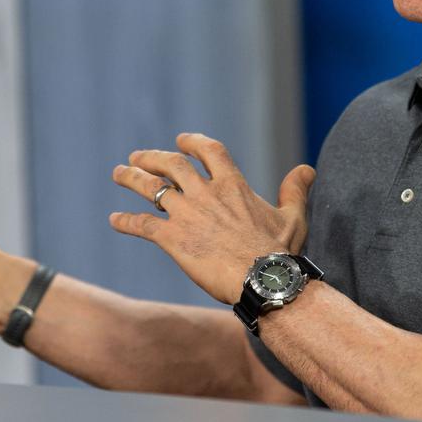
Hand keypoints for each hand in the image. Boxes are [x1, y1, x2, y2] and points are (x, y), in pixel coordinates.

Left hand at [109, 133, 315, 304]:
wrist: (262, 280)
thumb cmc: (280, 252)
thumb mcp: (292, 216)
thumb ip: (294, 190)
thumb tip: (307, 169)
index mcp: (232, 185)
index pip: (208, 150)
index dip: (192, 142)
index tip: (181, 141)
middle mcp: (205, 194)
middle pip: (171, 164)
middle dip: (151, 157)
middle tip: (137, 157)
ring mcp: (187, 215)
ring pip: (151, 188)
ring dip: (131, 178)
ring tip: (118, 173)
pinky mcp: (174, 239)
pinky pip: (143, 224)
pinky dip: (126, 221)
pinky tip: (115, 220)